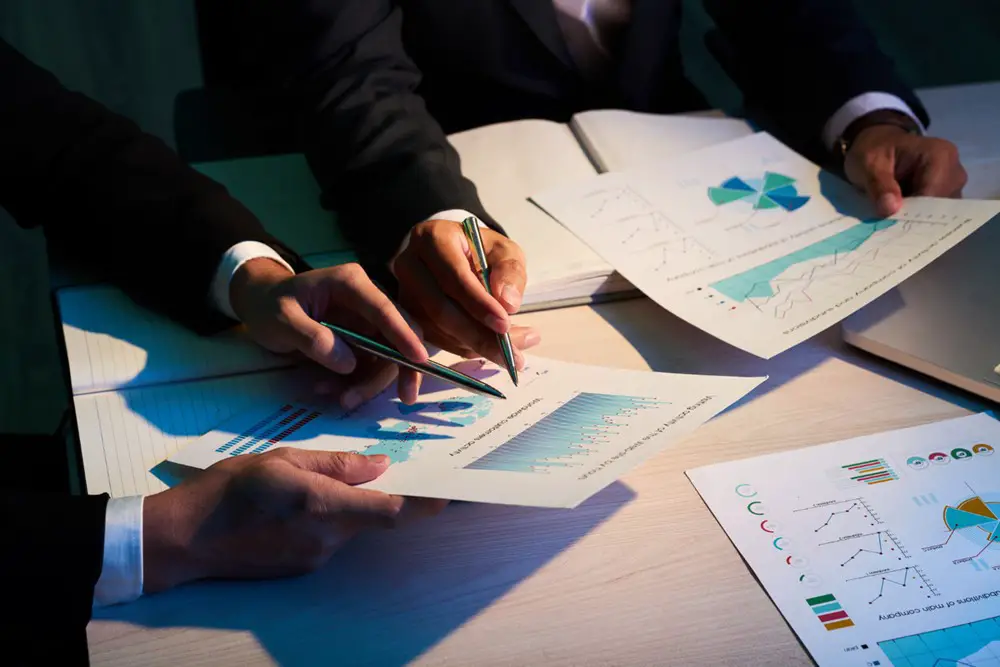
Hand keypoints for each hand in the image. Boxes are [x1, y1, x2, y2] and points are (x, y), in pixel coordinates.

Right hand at [142, 448, 447, 592]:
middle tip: (391, 465)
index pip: (391, 511)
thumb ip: (335, 464)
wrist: (185, 539)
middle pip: (373, 518)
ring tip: (324, 478)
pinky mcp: (301, 567)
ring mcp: (314, 558)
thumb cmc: (230, 490)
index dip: (426, 503)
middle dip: (384, 495)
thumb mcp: (283, 459)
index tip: (452, 493)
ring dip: (351, 505)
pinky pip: (330, 538)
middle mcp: (326, 539)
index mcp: (323, 507)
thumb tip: (379, 466)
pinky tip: (302, 501)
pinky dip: (330, 518)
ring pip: (351, 526)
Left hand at [230, 259, 426, 406]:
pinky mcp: (363, 341)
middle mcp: (368, 300)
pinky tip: (330, 390)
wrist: (263, 304)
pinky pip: (372, 367)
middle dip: (402, 368)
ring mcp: (367, 322)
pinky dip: (358, 384)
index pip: (384, 309)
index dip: (404, 335)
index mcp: (351, 284)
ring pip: (389, 356)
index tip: (419, 360)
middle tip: (404, 399)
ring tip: (340, 399)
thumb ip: (313, 338)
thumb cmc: (270, 305)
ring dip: (371, 383)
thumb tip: (349, 363)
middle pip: (400, 334)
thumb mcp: (281, 320)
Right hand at [393, 219, 540, 365]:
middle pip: (440, 309)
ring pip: (436, 331)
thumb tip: (508, 304)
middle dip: (478, 336)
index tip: (505, 324)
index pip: (453, 276)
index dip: (479, 303)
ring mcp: (403, 293)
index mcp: (432, 239)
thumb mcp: (504, 251)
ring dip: (474, 347)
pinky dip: (460, 352)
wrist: (457, 254)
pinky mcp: (405, 317)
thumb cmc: (482, 251)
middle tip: (512, 355)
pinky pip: (432, 341)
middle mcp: (410, 266)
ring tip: (511, 355)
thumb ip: (510, 272)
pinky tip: (476, 358)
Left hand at [844, 122, 966, 216]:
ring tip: (894, 227)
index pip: (934, 193)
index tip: (894, 228)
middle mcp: (954, 170)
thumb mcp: (868, 164)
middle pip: (941, 206)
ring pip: (939, 213)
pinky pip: (935, 214)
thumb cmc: (874, 150)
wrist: (877, 145)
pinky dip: (918, 220)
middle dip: (916, 220)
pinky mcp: (945, 195)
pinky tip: (900, 224)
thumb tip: (890, 209)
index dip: (916, 214)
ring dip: (917, 222)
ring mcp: (952, 184)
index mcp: (940, 156)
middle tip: (891, 231)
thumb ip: (879, 185)